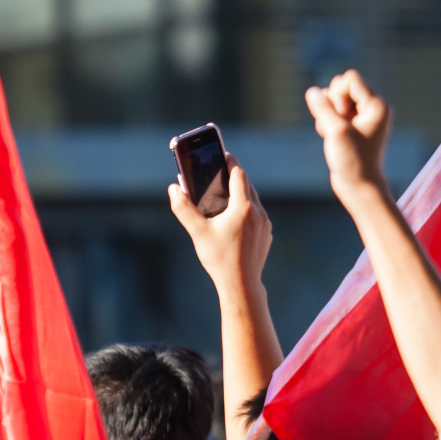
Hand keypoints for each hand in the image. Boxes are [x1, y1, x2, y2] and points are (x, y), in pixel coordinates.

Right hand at [170, 155, 271, 289]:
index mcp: (243, 207)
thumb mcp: (198, 232)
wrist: (241, 285)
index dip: (230, 162)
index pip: (239, 173)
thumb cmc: (220, 259)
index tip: (222, 154)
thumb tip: (173, 189)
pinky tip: (234, 217)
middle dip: (234, 176)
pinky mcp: (267, 234)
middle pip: (247, 185)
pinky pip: (257, 214)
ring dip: (241, 193)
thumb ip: (184, 208)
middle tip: (220, 172)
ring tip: (225, 193)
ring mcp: (265, 224)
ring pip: (254, 200)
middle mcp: (258, 212)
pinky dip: (247, 209)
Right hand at [306, 70, 391, 203]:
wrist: (360, 187)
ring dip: (327, 113)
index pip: (350, 79)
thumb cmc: (353, 161)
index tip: (342, 117)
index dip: (338, 94)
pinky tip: (329, 137)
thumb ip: (323, 108)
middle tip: (337, 126)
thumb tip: (312, 91)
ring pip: (335, 98)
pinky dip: (327, 121)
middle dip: (332, 103)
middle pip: (342, 85)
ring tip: (331, 133)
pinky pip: (333, 111)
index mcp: (377, 104)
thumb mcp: (335, 131)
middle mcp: (373, 107)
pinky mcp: (353, 125)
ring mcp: (363, 116)